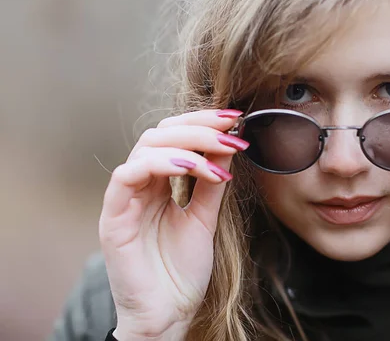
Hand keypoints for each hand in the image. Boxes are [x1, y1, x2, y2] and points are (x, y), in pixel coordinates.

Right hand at [99, 109, 246, 338]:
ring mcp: (124, 199)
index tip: (235, 118)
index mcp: (158, 184)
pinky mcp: (113, 217)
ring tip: (222, 150)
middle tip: (231, 127)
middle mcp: (139, 185)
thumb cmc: (182, 271)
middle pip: (160, 133)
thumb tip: (228, 144)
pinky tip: (192, 167)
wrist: (169, 314)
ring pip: (145, 147)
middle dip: (199, 125)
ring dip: (187, 142)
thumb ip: (211, 181)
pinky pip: (128, 176)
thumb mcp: (205, 217)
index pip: (173, 136)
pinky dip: (162, 163)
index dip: (202, 121)